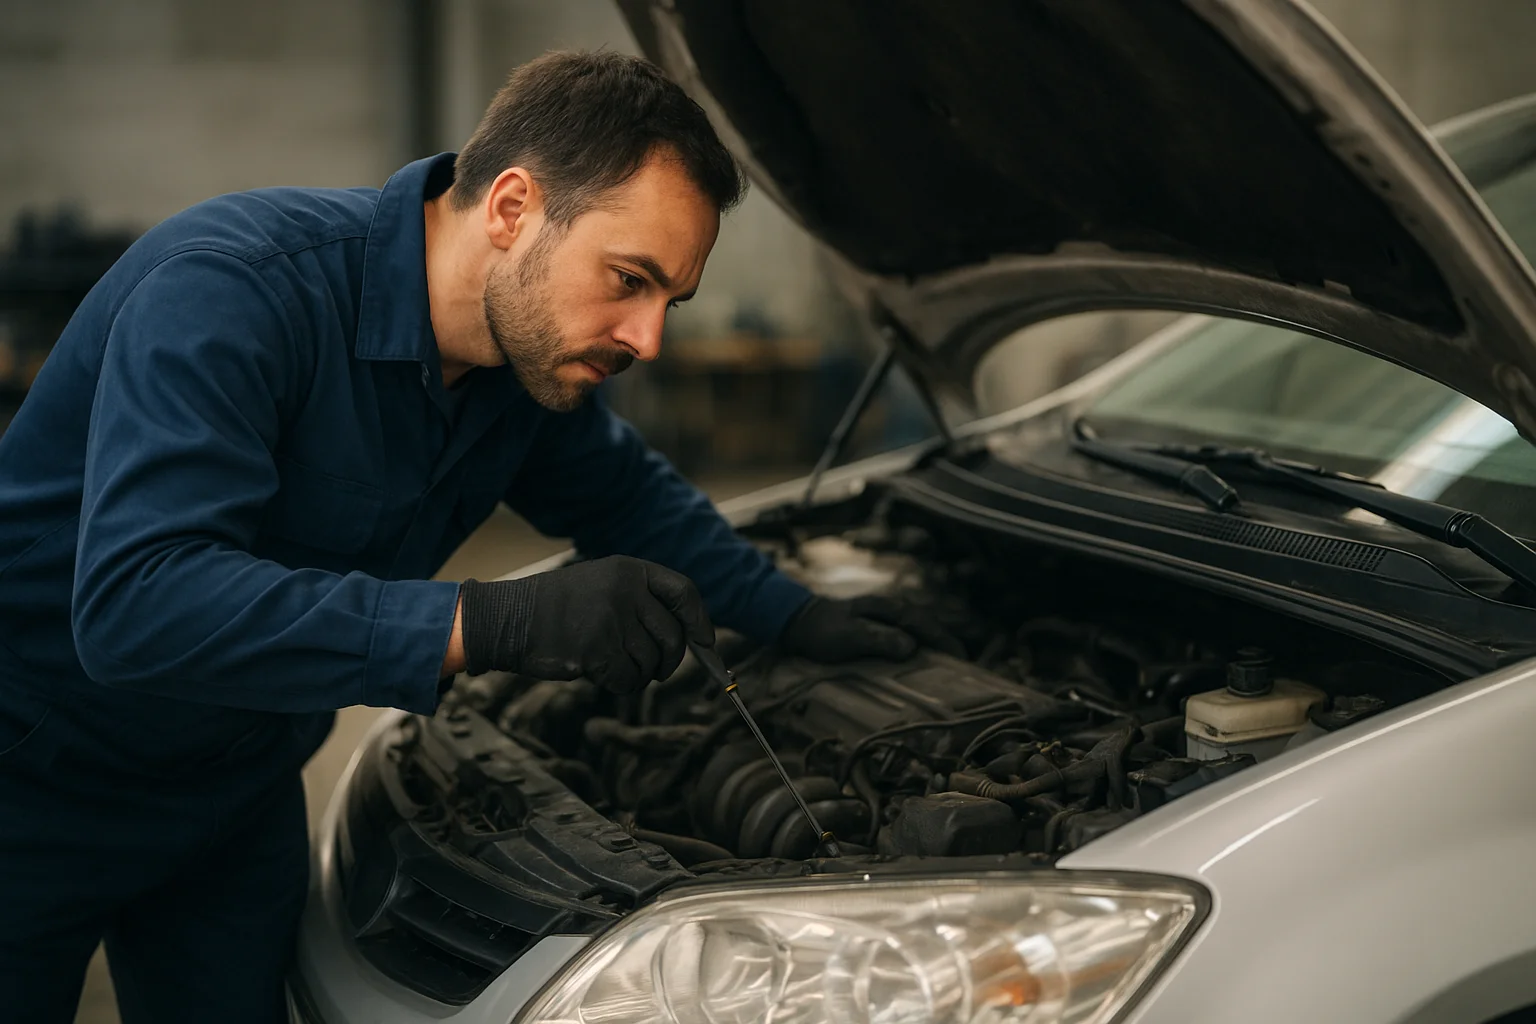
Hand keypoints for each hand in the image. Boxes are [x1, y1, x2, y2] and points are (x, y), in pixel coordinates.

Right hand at [459, 556, 714, 692]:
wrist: (508, 619)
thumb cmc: (556, 609)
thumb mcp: (602, 585)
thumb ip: (641, 602)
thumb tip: (688, 638)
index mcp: (630, 570)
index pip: (684, 592)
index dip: (700, 621)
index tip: (707, 643)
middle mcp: (626, 590)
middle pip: (673, 636)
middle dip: (669, 661)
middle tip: (656, 671)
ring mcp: (612, 619)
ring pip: (652, 662)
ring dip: (639, 674)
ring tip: (612, 665)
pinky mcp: (597, 650)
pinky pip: (629, 680)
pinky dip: (621, 686)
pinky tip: (600, 675)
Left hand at [779, 595, 962, 663]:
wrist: (796, 622)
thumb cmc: (822, 629)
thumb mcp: (849, 636)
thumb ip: (879, 640)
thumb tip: (911, 648)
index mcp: (890, 609)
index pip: (928, 626)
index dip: (947, 642)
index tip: (963, 660)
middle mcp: (891, 612)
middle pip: (926, 630)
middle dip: (944, 647)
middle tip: (960, 672)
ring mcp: (883, 620)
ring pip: (916, 635)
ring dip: (930, 651)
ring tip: (943, 673)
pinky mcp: (875, 631)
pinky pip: (902, 641)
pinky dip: (913, 653)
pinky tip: (915, 667)